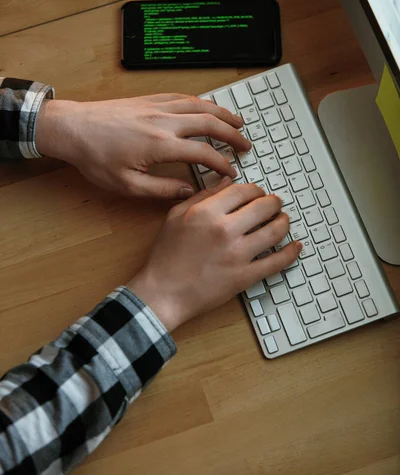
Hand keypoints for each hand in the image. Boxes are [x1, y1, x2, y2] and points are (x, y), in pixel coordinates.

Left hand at [35, 94, 250, 198]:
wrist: (73, 128)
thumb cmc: (95, 157)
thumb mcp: (127, 185)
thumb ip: (162, 190)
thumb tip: (189, 191)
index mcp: (160, 145)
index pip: (204, 153)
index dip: (222, 164)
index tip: (232, 173)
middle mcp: (164, 121)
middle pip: (210, 123)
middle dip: (232, 134)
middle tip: (245, 144)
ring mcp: (158, 106)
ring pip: (200, 105)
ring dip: (222, 113)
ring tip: (238, 121)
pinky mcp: (150, 99)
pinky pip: (183, 97)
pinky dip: (201, 102)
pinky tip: (208, 106)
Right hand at [128, 179, 301, 331]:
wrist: (163, 292)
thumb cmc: (166, 256)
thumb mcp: (176, 216)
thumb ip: (202, 196)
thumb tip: (226, 181)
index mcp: (207, 212)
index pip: (242, 191)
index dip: (255, 189)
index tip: (258, 192)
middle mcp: (225, 230)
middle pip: (263, 207)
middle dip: (274, 202)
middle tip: (276, 204)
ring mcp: (238, 254)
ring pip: (275, 231)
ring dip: (284, 222)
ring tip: (284, 220)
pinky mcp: (245, 276)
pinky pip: (276, 262)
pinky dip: (291, 253)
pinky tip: (296, 246)